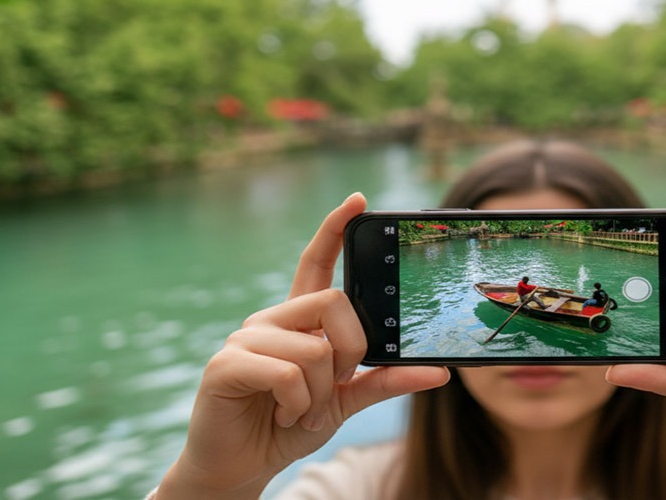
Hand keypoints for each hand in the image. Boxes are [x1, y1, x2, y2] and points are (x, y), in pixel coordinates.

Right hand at [158, 193, 449, 498]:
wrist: (242, 467)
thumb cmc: (290, 426)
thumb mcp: (346, 401)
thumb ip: (385, 381)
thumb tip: (440, 372)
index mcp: (298, 320)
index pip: (315, 262)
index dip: (334, 230)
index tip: (358, 199)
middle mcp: (270, 319)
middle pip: (334, 303)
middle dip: (350, 353)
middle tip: (333, 386)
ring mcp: (244, 338)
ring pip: (316, 348)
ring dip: (320, 394)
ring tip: (300, 412)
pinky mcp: (226, 364)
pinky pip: (288, 374)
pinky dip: (298, 405)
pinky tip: (282, 416)